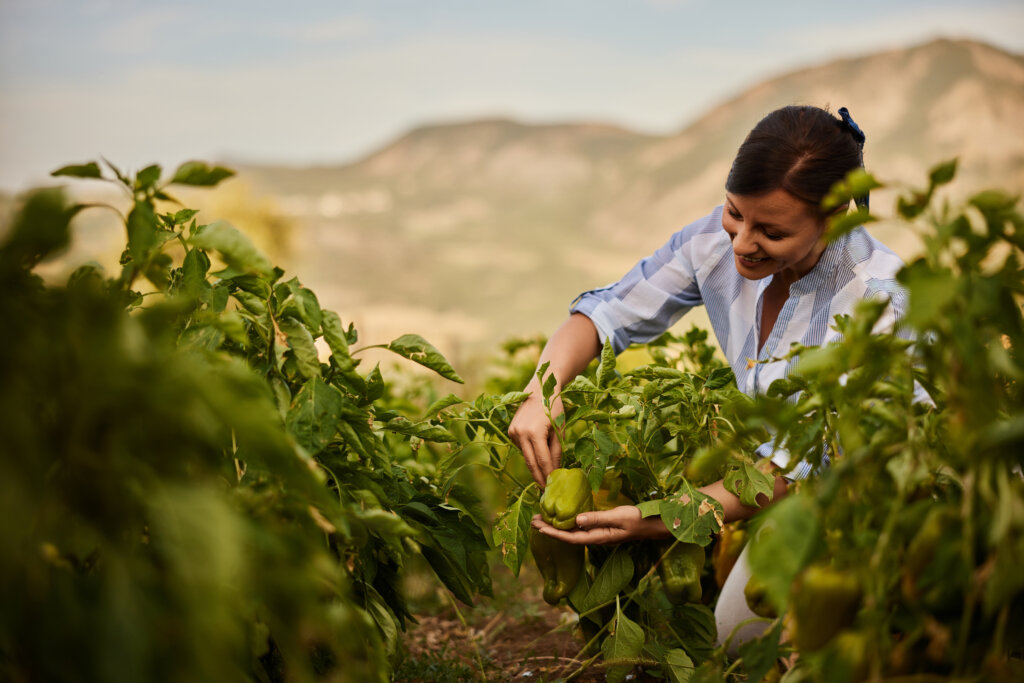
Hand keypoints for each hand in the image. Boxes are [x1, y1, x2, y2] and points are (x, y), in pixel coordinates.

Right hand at [509, 393, 563, 487]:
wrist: (539, 389)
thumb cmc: (554, 408)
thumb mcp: (559, 429)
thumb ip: (557, 450)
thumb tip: (555, 470)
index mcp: (534, 432)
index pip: (543, 460)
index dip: (548, 475)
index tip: (553, 487)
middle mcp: (520, 433)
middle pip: (531, 462)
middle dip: (539, 478)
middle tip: (545, 491)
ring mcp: (513, 432)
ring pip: (526, 456)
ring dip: (535, 467)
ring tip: (543, 480)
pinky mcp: (511, 431)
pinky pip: (523, 448)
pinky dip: (530, 454)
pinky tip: (537, 459)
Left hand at [530, 505, 667, 544]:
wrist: (652, 524)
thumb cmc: (637, 519)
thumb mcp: (618, 517)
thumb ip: (598, 518)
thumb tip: (577, 520)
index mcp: (598, 537)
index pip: (570, 538)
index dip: (553, 533)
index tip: (539, 527)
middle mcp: (595, 538)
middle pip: (568, 536)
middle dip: (550, 530)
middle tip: (533, 521)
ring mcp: (598, 535)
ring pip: (572, 533)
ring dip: (556, 527)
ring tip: (541, 519)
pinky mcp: (601, 529)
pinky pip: (580, 529)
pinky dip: (567, 524)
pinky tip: (562, 518)